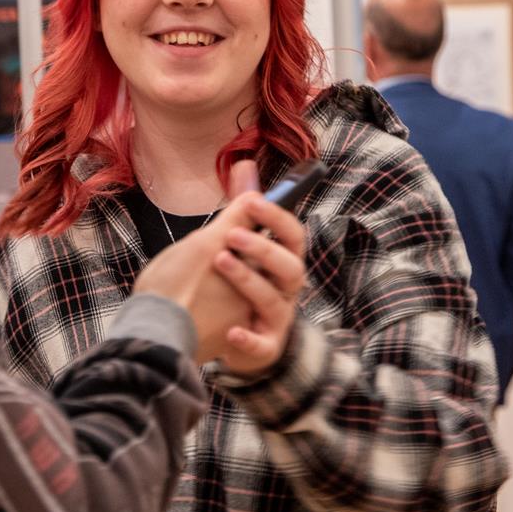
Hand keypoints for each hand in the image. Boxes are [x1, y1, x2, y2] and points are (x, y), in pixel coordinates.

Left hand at [130, 164, 305, 368]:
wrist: (227, 339)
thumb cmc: (235, 286)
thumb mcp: (238, 245)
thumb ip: (242, 210)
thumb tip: (243, 164)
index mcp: (281, 262)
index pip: (293, 236)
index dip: (278, 218)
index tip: (254, 202)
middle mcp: (285, 289)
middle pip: (291, 267)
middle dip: (264, 249)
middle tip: (232, 234)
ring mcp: (276, 319)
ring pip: (273, 300)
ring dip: (249, 279)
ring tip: (220, 262)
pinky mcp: (264, 347)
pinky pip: (262, 344)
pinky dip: (248, 337)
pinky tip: (231, 330)